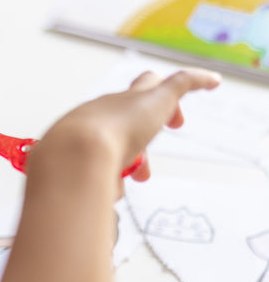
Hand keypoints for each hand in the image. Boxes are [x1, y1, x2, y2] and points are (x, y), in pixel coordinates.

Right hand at [31, 68, 221, 183]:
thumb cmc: (67, 168)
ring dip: (164, 110)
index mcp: (82, 124)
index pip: (104, 124)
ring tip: (175, 123)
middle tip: (146, 146)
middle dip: (138, 123)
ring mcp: (131, 101)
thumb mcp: (74, 179)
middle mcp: (104, 108)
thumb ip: (92, 185)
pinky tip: (213, 82)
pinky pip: (181, 81)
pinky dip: (198, 80)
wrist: (74, 152)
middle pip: (126, 102)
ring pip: (151, 89)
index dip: (117, 142)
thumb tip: (106, 200)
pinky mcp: (159, 97)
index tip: (124, 168)